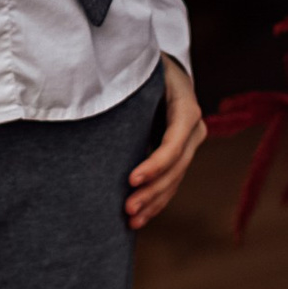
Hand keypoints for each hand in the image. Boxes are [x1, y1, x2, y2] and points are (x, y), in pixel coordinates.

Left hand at [125, 57, 204, 230]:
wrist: (164, 69)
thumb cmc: (145, 67)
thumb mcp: (141, 69)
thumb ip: (126, 81)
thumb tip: (93, 91)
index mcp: (186, 107)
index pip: (174, 142)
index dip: (155, 164)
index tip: (130, 180)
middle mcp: (193, 129)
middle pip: (176, 168)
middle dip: (152, 191)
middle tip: (126, 209)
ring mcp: (190, 145)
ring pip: (174, 180)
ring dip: (153, 203)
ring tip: (130, 221)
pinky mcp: (179, 156)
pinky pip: (170, 183)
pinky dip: (156, 201)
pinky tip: (140, 219)